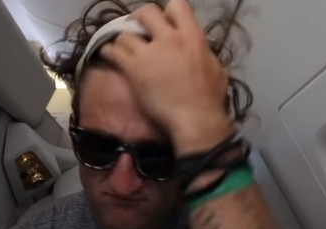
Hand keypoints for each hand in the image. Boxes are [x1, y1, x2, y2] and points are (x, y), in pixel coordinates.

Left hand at [100, 0, 234, 155]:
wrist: (196, 119)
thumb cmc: (210, 99)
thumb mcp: (217, 69)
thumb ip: (205, 55)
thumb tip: (201, 52)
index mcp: (192, 36)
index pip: (177, 5)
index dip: (168, 12)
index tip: (164, 24)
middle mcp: (169, 39)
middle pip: (147, 12)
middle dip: (139, 19)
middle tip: (137, 30)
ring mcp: (150, 53)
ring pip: (125, 33)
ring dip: (122, 39)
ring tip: (122, 47)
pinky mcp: (134, 69)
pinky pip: (113, 52)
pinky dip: (108, 51)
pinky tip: (108, 55)